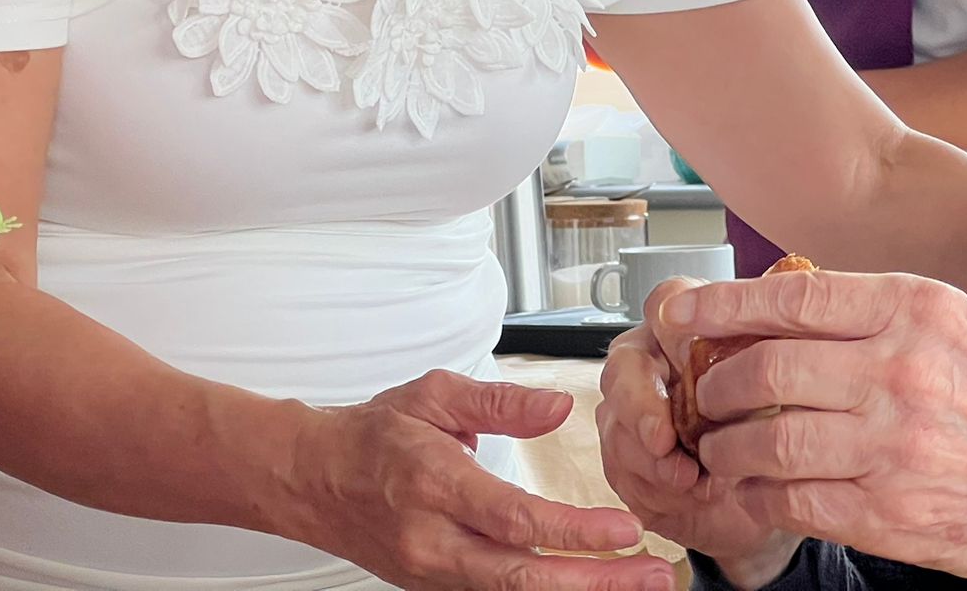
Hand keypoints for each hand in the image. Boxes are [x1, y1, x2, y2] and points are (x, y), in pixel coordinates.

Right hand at [292, 369, 676, 590]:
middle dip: (596, 581)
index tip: (627, 529)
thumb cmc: (373, 433)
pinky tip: (586, 586)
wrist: (310, 479)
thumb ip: (500, 402)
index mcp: (435, 485)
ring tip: (637, 584)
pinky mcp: (434, 588)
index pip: (516, 520)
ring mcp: (432, 574)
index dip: (576, 531)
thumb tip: (560, 409)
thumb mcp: (434, 395)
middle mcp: (433, 542)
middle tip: (656, 573)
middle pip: (523, 576)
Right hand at [595, 280, 802, 588]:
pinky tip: (691, 495)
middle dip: (641, 408)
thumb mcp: (788, 393)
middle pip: (624, 367)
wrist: (768, 496)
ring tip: (698, 482)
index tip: (687, 355)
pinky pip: (623, 472)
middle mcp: (653, 362)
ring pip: (617, 426)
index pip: (667, 302)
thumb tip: (778, 357)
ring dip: (655, 461)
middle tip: (665, 440)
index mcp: (692, 329)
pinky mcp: (624, 460)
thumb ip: (774, 369)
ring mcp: (631, 411)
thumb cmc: (776, 430)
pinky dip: (657, 490)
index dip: (672, 325)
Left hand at [660, 271, 966, 590]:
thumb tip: (781, 306)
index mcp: (916, 310)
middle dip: (714, 384)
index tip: (684, 310)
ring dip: (726, 447)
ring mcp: (893, 446)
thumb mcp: (956, 328)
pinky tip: (754, 491)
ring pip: (767, 441)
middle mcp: (902, 370)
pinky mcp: (889, 513)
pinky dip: (758, 496)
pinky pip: (793, 500)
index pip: (793, 297)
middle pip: (766, 369)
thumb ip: (875, 315)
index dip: (724, 304)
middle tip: (701, 394)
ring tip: (719, 447)